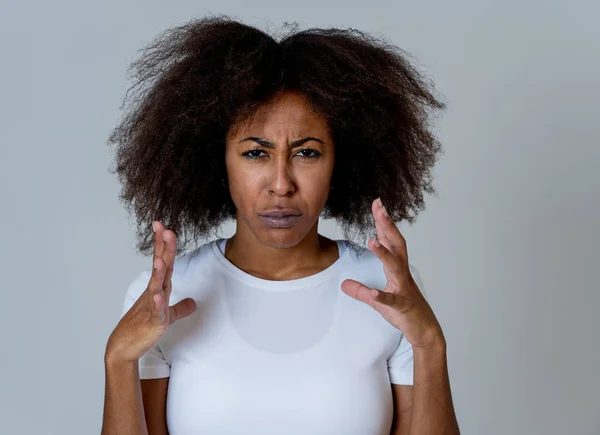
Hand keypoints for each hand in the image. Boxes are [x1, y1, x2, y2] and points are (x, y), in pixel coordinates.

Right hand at [105, 221, 196, 363]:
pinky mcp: (153, 321)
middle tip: (164, 229)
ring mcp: (152, 306)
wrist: (124, 347)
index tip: (164, 227)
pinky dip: (157, 302)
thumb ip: (180, 308)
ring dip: (158, 272)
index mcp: (159, 288)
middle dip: (163, 249)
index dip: (164, 245)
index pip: (164, 263)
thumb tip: (193, 303)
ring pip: (156, 285)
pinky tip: (157, 295)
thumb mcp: (167, 316)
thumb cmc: (143, 328)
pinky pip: (155, 311)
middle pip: (161, 267)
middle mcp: (154, 293)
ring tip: (159, 258)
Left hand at [340, 198, 443, 349]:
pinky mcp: (402, 305)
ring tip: (371, 241)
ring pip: (395, 267)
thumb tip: (343, 284)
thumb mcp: (378, 301)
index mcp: (397, 269)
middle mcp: (402, 274)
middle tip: (380, 207)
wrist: (424, 331)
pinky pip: (391, 299)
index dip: (383, 223)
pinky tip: (373, 292)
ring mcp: (404, 288)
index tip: (377, 204)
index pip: (389, 241)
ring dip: (384, 254)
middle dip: (387, 226)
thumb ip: (361, 291)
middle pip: (396, 245)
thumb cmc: (404, 312)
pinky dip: (382, 295)